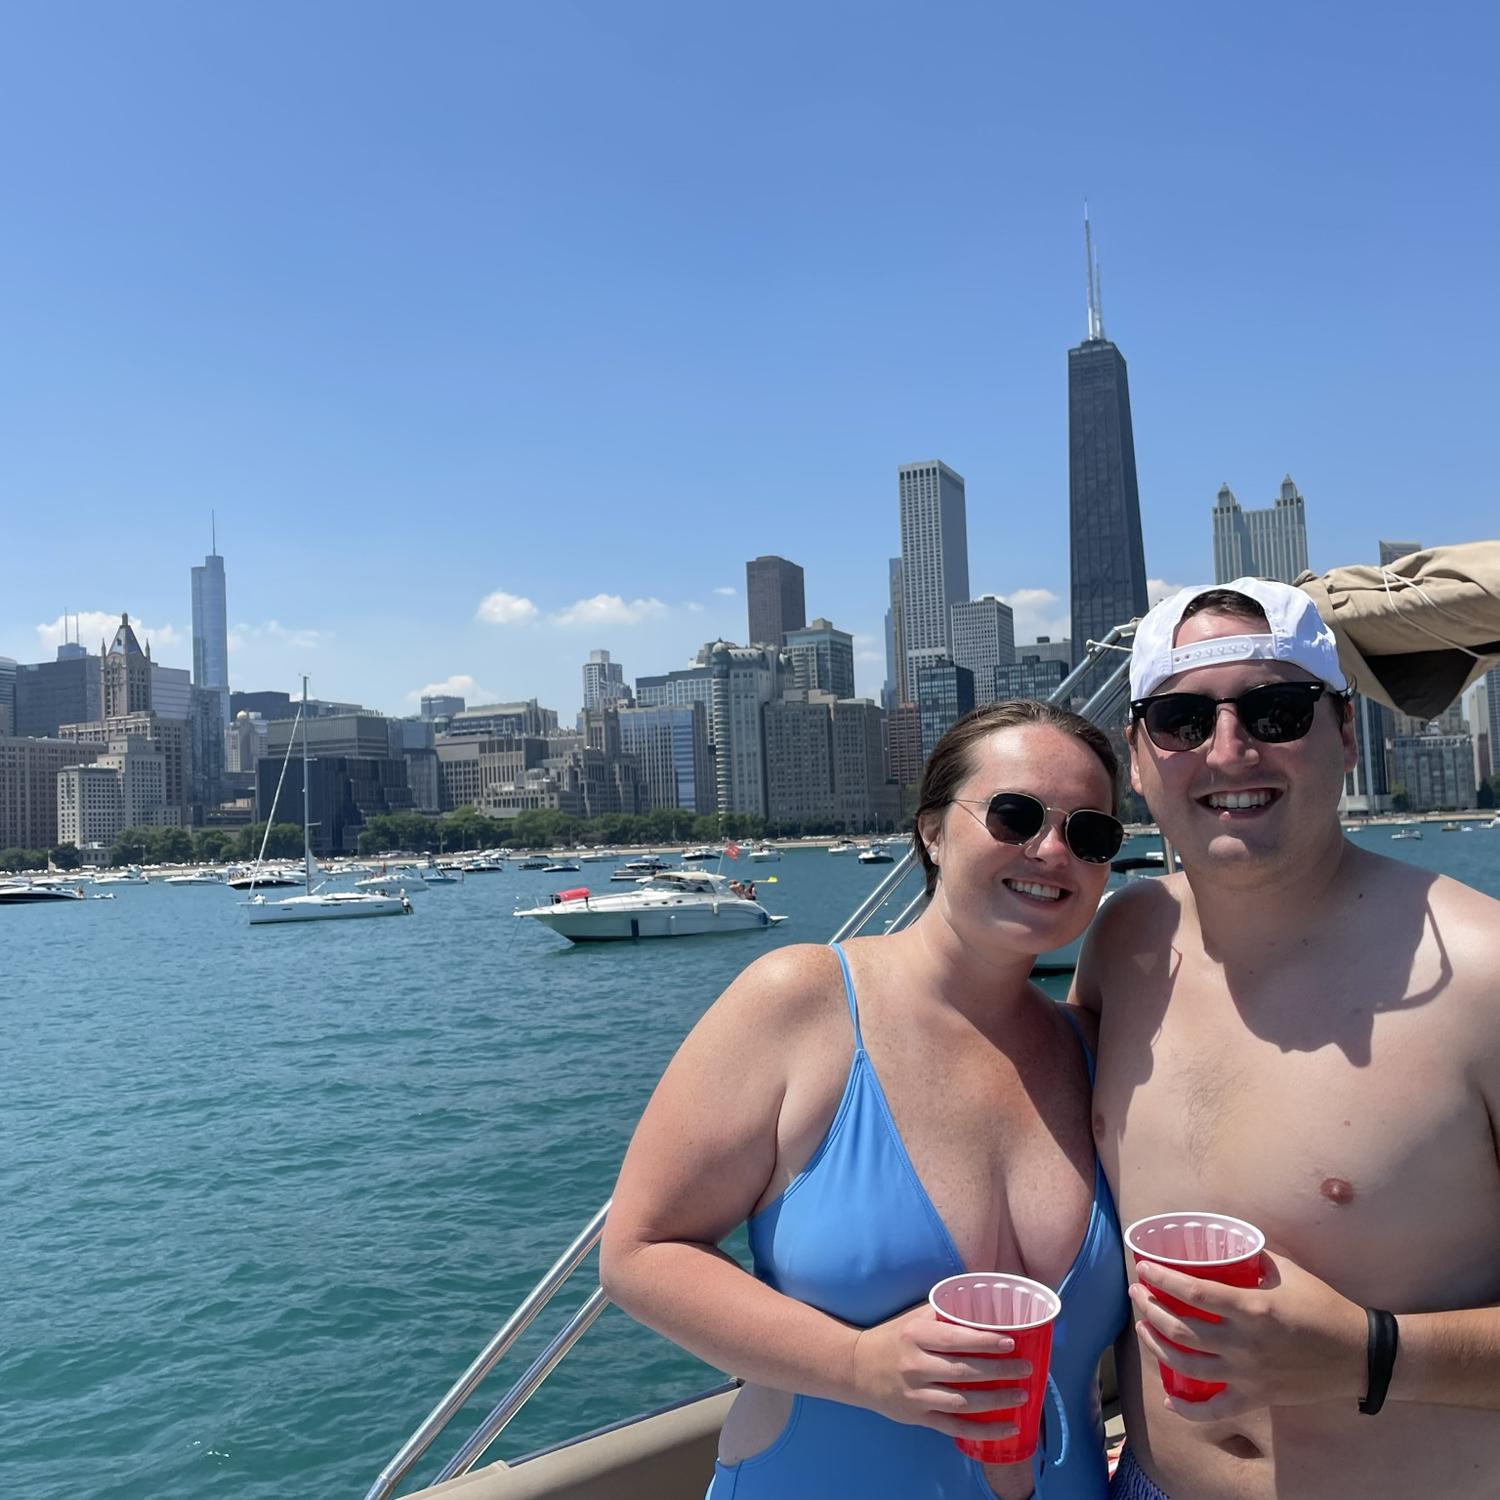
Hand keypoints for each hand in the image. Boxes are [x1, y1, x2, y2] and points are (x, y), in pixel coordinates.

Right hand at [850, 1303, 1031, 1438]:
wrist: (856, 1368)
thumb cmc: (893, 1336)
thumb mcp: (913, 1318)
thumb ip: (944, 1310)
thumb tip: (983, 1297)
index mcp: (915, 1336)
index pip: (955, 1339)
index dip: (984, 1341)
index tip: (1011, 1342)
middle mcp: (915, 1366)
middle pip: (964, 1372)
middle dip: (1000, 1371)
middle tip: (1027, 1369)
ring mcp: (916, 1395)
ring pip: (963, 1402)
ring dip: (996, 1401)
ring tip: (1022, 1396)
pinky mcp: (918, 1418)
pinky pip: (955, 1427)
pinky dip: (983, 1431)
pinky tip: (1007, 1428)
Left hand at [1131, 1250, 1367, 1420]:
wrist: (1359, 1355)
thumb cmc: (1323, 1306)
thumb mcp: (1288, 1272)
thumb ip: (1253, 1257)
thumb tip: (1227, 1241)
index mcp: (1252, 1309)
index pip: (1194, 1293)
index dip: (1163, 1280)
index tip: (1142, 1268)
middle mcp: (1245, 1344)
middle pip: (1182, 1330)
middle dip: (1150, 1310)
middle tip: (1137, 1294)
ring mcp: (1249, 1375)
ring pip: (1188, 1366)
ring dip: (1158, 1346)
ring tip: (1144, 1328)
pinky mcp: (1258, 1398)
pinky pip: (1215, 1410)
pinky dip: (1188, 1409)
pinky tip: (1169, 1398)